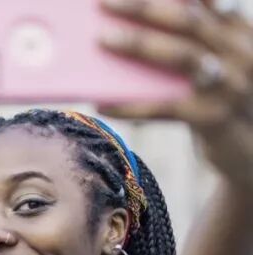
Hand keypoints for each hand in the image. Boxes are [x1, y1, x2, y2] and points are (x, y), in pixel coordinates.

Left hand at [99, 0, 252, 187]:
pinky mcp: (213, 117)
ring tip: (102, 39)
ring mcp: (230, 84)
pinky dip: (131, 105)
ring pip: (182, 55)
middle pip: (190, 19)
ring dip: (139, 44)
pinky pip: (165, 107)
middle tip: (106, 1)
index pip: (207, 1)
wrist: (251, 153)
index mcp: (239, 32)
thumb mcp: (217, 66)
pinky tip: (103, 103)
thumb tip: (125, 32)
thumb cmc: (221, 104)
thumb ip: (191, 45)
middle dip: (145, 7)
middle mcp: (241, 52)